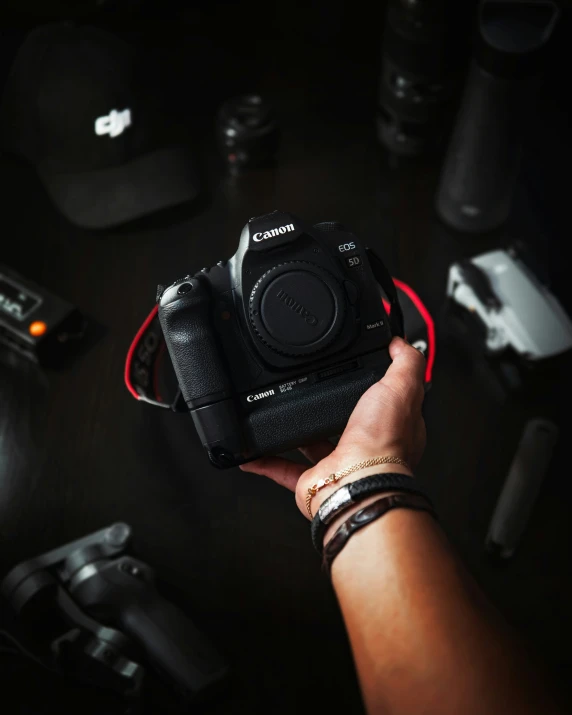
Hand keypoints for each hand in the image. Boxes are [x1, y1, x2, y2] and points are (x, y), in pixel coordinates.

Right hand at [240, 337, 426, 518]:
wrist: (358, 482)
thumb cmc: (382, 441)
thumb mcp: (402, 387)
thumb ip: (405, 362)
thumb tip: (401, 343)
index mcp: (391, 427)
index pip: (385, 401)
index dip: (375, 386)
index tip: (358, 370)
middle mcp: (365, 448)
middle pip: (346, 422)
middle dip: (331, 407)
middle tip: (314, 388)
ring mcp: (337, 464)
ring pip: (314, 445)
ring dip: (297, 432)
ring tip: (281, 411)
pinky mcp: (311, 480)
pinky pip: (282, 468)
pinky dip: (266, 460)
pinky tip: (253, 449)